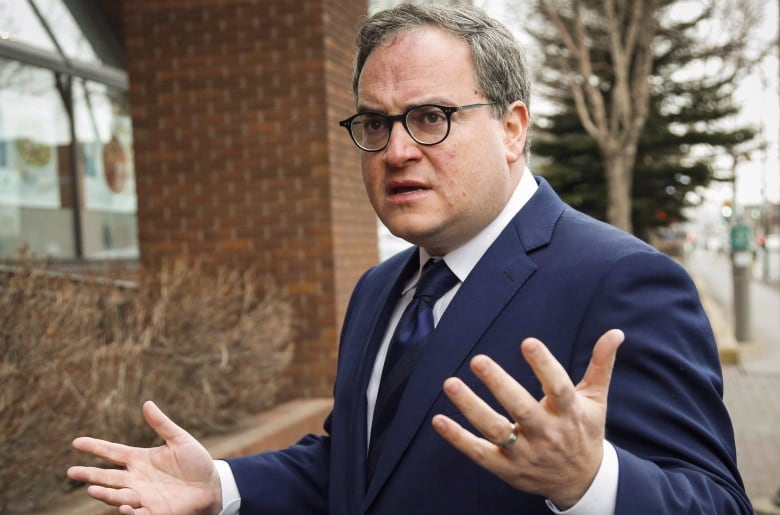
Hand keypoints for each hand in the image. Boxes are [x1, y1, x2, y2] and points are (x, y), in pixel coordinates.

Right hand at [67, 401, 221, 514]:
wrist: (212, 485)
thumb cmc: (196, 463)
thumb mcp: (180, 440)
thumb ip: (162, 424)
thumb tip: (147, 403)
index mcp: (140, 459)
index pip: (112, 452)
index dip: (95, 447)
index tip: (76, 442)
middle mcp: (136, 479)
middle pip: (107, 477)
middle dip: (89, 474)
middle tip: (71, 471)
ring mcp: (143, 496)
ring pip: (117, 495)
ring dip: (105, 494)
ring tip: (92, 489)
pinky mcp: (154, 511)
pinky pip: (138, 514)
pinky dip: (130, 512)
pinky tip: (125, 506)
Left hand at [432, 329, 623, 508]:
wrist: (582, 482)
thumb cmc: (584, 431)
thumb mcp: (596, 400)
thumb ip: (601, 365)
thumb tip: (615, 333)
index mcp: (570, 414)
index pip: (559, 388)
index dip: (544, 365)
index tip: (528, 342)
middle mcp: (548, 434)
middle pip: (522, 409)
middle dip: (500, 385)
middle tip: (479, 360)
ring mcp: (526, 453)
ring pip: (496, 430)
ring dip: (471, 408)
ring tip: (451, 383)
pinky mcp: (507, 468)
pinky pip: (479, 453)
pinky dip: (458, 439)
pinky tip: (439, 420)